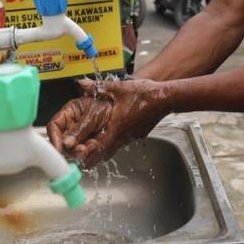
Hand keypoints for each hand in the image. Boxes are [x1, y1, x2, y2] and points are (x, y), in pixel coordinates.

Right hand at [46, 92, 112, 158]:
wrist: (126, 113)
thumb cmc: (109, 107)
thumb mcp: (93, 115)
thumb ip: (79, 129)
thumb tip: (66, 143)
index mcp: (69, 113)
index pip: (54, 126)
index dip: (54, 138)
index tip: (59, 148)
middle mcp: (72, 126)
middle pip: (62, 142)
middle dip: (72, 148)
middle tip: (82, 149)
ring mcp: (79, 138)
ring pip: (72, 151)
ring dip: (82, 151)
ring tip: (93, 144)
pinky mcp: (87, 147)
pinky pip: (83, 155)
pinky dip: (90, 153)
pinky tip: (96, 145)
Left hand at [47, 78, 168, 167]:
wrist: (164, 98)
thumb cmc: (144, 94)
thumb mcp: (119, 88)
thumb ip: (99, 88)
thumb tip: (83, 84)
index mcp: (116, 126)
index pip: (100, 147)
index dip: (88, 155)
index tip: (79, 160)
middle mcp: (123, 135)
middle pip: (105, 153)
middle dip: (93, 157)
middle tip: (81, 159)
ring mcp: (131, 136)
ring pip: (114, 148)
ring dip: (103, 150)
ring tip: (92, 150)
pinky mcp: (137, 134)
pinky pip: (122, 142)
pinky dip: (113, 143)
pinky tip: (110, 136)